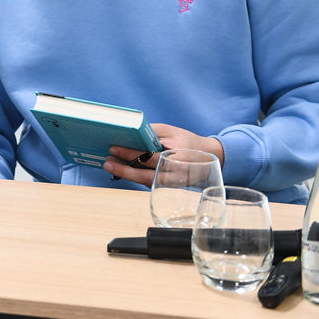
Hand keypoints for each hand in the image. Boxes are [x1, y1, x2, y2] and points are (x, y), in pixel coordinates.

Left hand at [104, 123, 224, 185]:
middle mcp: (176, 174)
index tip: (113, 148)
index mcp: (177, 157)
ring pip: (146, 182)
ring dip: (127, 175)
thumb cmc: (187, 141)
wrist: (211, 157)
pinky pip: (150, 183)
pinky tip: (123, 169)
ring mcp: (173, 183)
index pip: (150, 157)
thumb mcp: (170, 131)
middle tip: (107, 162)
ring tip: (111, 166)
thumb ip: (150, 133)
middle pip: (146, 174)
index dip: (130, 154)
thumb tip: (127, 135)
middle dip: (124, 169)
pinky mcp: (170, 187)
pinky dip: (135, 176)